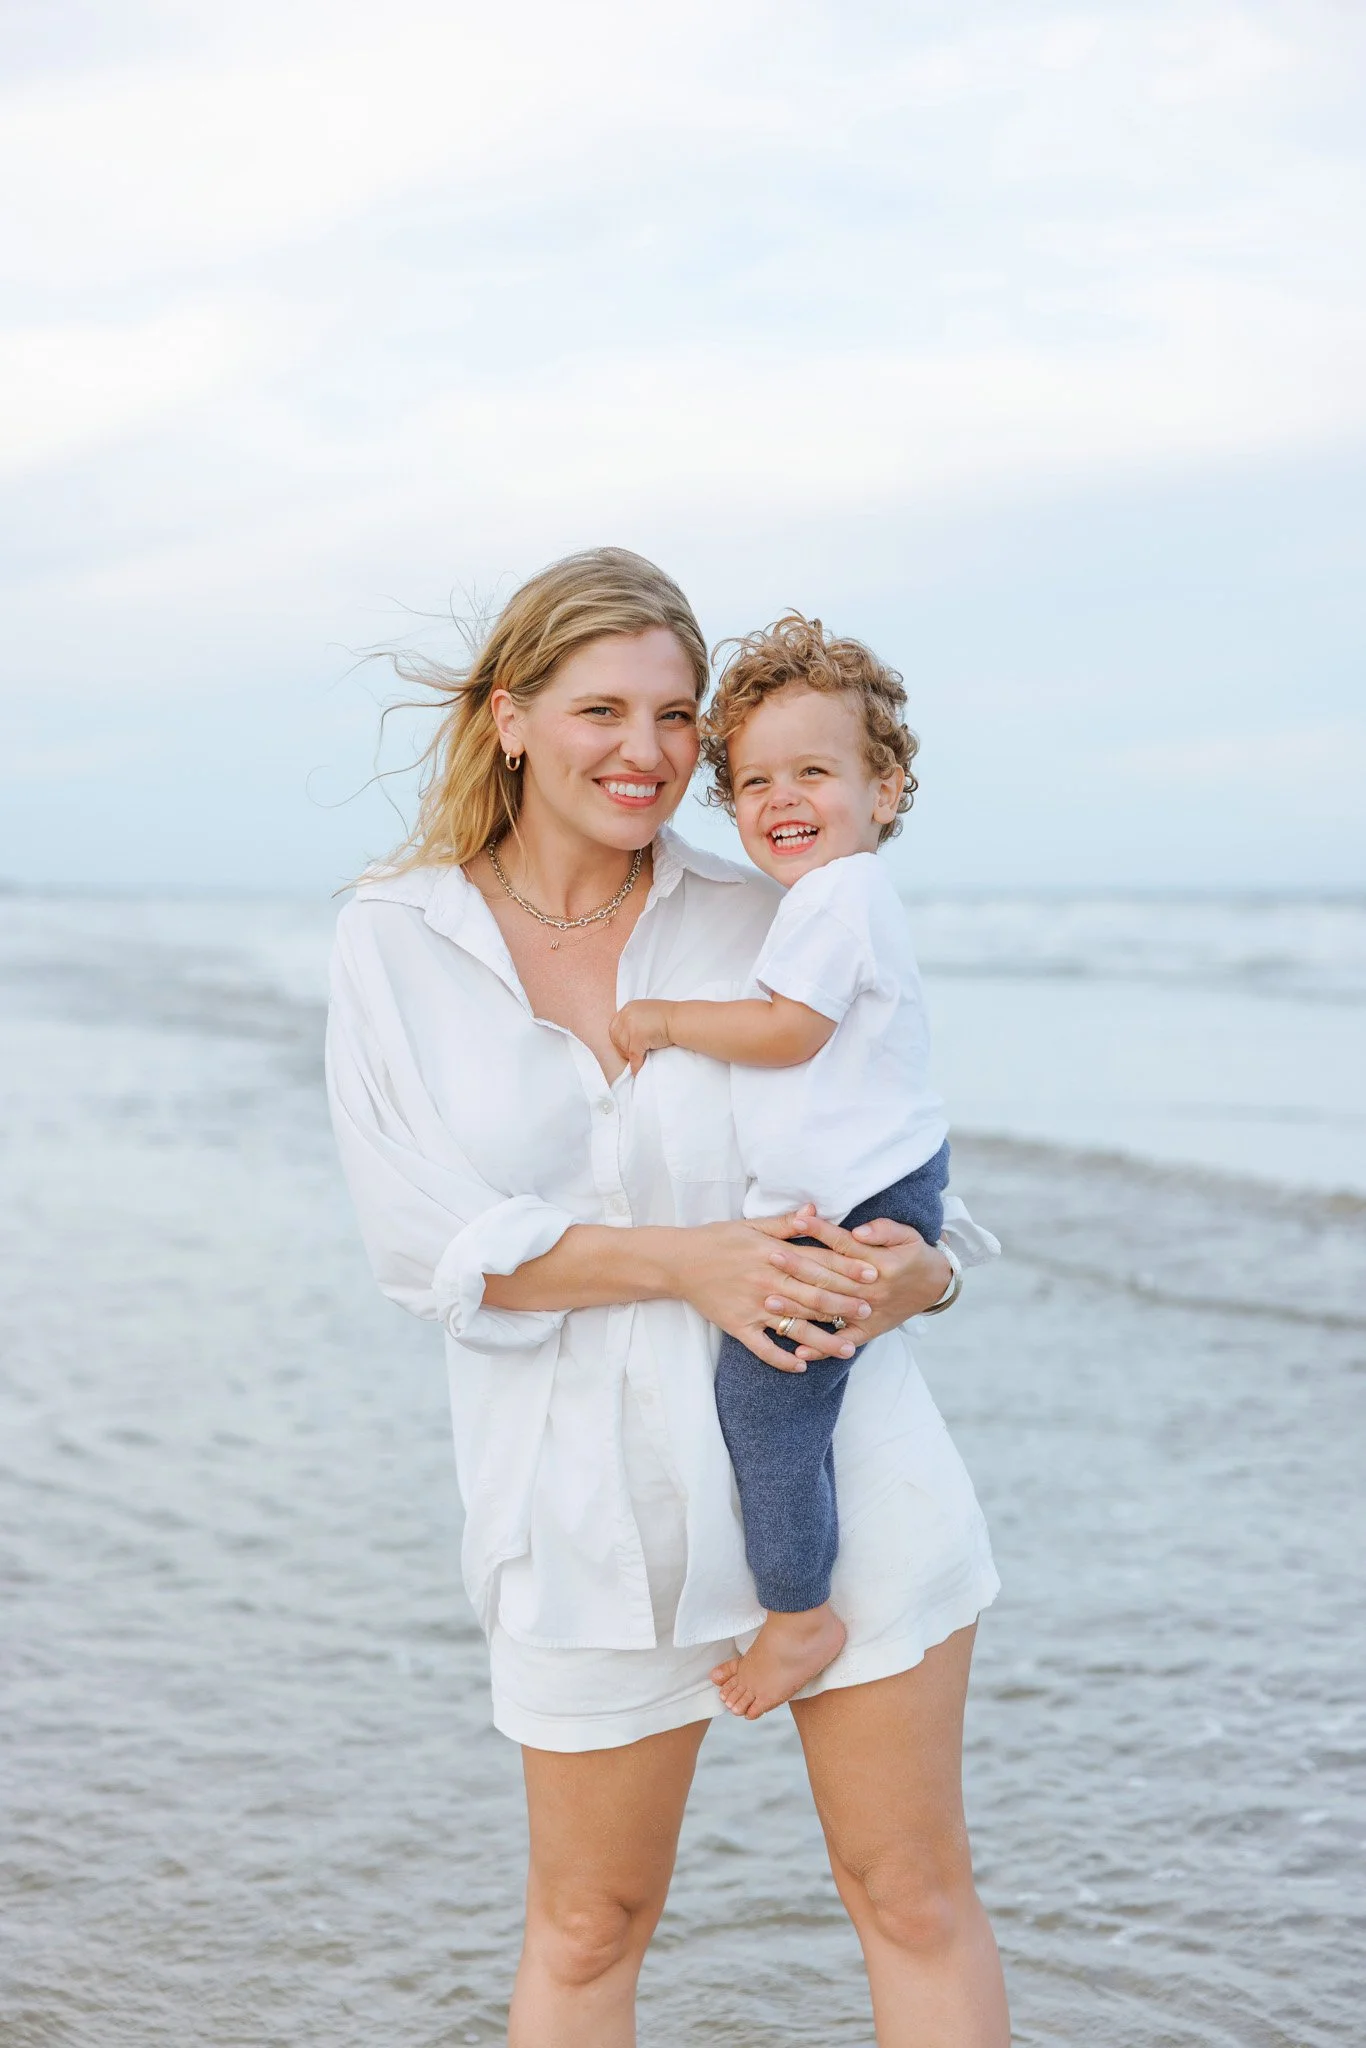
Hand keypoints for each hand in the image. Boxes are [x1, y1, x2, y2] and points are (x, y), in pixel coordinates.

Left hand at [609, 999, 674, 1074]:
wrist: (681, 1020)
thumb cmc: (669, 1018)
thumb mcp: (646, 1014)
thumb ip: (635, 1021)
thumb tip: (627, 1036)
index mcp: (629, 1008)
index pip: (614, 1027)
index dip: (619, 1039)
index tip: (626, 1047)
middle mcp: (627, 1014)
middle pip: (616, 1037)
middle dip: (623, 1048)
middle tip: (633, 1054)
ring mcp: (632, 1025)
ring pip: (624, 1047)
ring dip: (630, 1056)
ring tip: (639, 1059)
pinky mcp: (638, 1037)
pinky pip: (634, 1055)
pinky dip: (636, 1065)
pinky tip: (637, 1071)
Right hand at [667, 1219, 881, 1372]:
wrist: (678, 1261)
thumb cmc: (717, 1240)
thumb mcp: (751, 1225)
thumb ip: (785, 1224)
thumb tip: (814, 1212)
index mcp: (774, 1254)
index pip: (819, 1263)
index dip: (848, 1269)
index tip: (873, 1275)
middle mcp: (768, 1282)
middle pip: (814, 1296)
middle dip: (844, 1305)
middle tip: (869, 1311)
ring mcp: (754, 1307)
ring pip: (796, 1327)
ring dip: (824, 1339)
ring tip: (847, 1348)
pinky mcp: (739, 1326)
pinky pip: (764, 1348)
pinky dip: (782, 1360)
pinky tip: (801, 1366)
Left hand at [776, 1206, 951, 1357]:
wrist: (936, 1286)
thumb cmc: (916, 1255)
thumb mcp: (908, 1235)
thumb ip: (883, 1230)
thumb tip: (858, 1232)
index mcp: (880, 1263)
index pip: (843, 1245)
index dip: (819, 1232)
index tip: (795, 1221)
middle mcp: (871, 1289)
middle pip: (829, 1277)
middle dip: (798, 1267)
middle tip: (769, 1258)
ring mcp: (869, 1312)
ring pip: (829, 1310)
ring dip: (799, 1307)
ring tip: (770, 1302)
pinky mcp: (869, 1330)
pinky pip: (844, 1341)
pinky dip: (823, 1347)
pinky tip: (799, 1351)